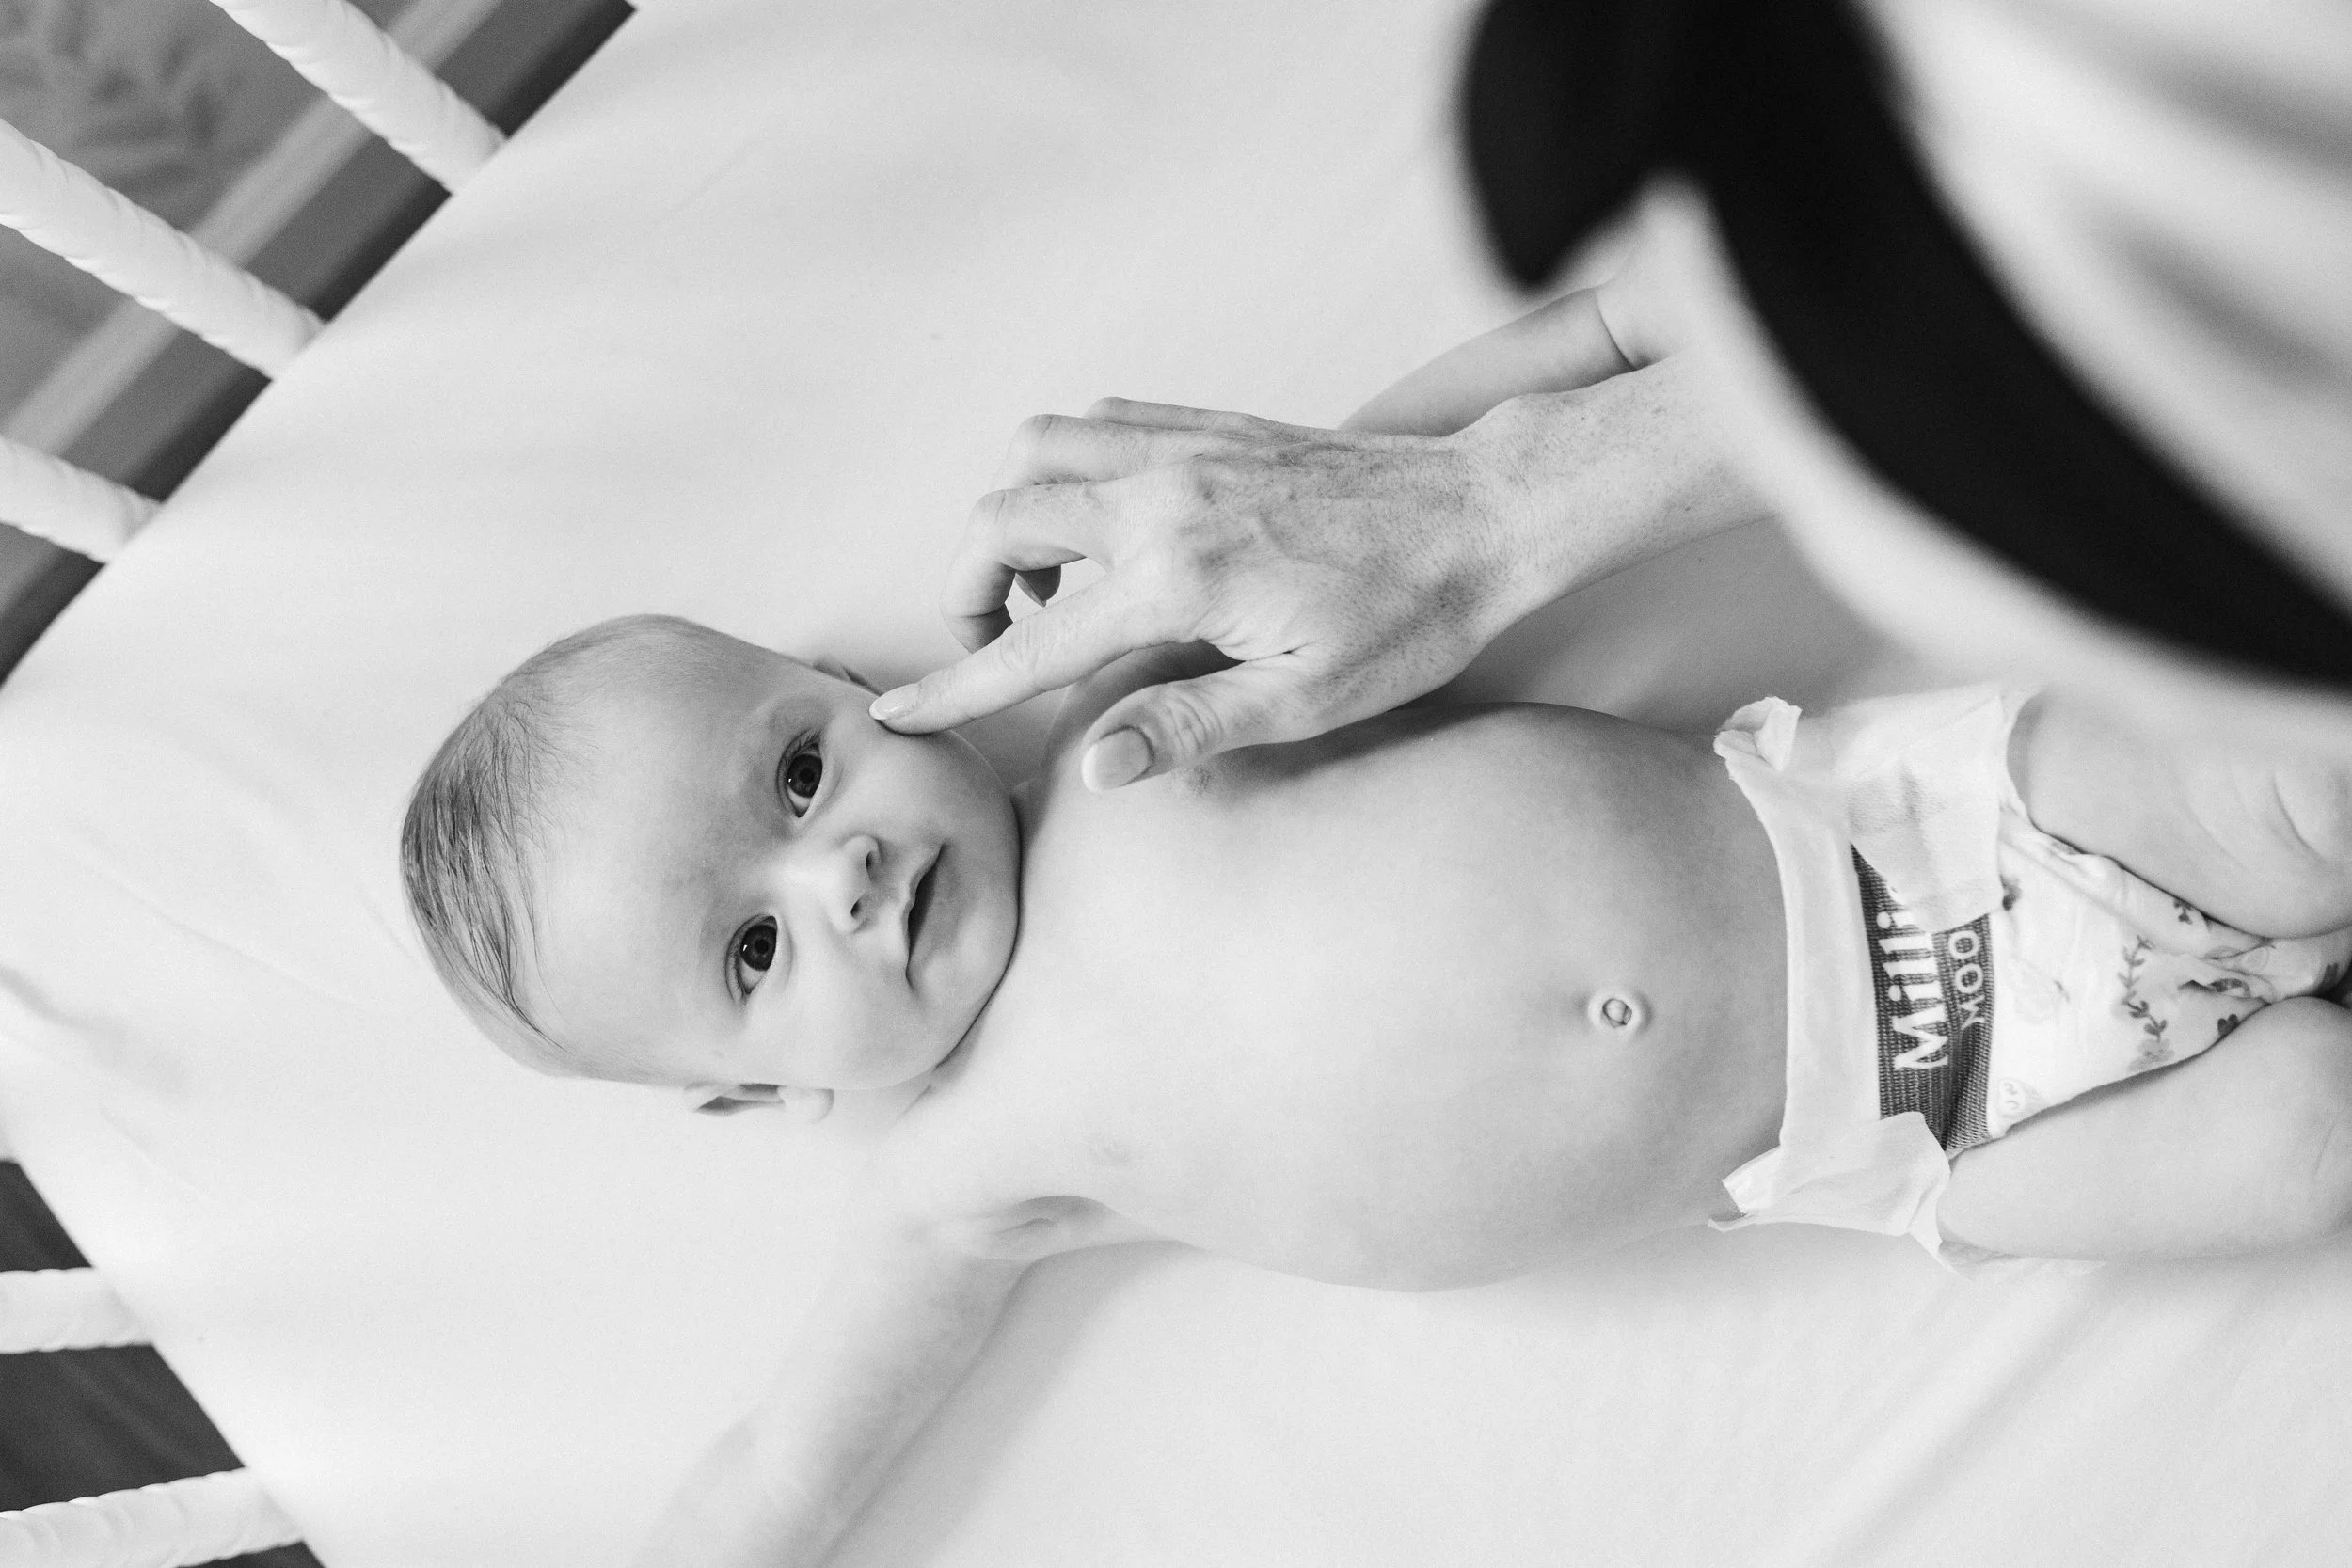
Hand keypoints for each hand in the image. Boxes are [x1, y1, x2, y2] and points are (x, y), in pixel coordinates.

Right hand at [871, 396, 1566, 786]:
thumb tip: (1091, 768)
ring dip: (1010, 515)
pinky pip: (1095, 424)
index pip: (1032, 642)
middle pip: (998, 519)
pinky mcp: (1209, 424)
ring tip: (1049, 584)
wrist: (1484, 515)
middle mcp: (1162, 497)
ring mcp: (1183, 448)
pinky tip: (1102, 524)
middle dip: (966, 589)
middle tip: (998, 646)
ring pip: (1035, 452)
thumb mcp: (1306, 698)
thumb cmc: (1410, 618)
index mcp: (1177, 578)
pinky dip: (1064, 468)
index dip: (955, 688)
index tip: (894, 717)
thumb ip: (1186, 726)